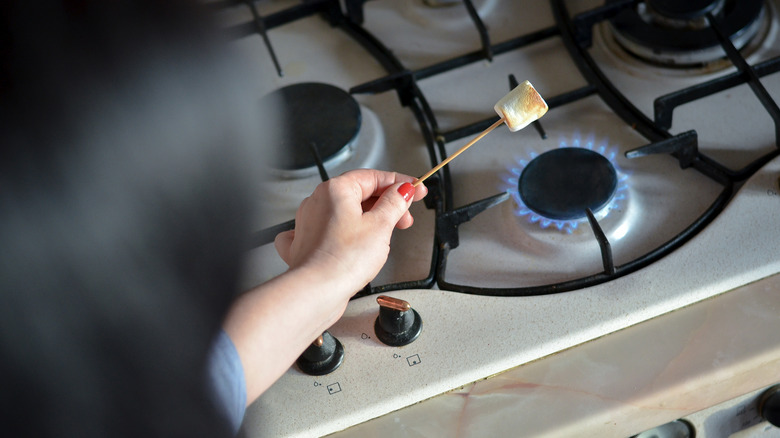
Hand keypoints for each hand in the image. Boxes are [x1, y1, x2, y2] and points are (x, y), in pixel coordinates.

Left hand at [274, 169, 427, 297]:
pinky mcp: (308, 243)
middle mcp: (318, 201)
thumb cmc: (342, 260)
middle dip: (387, 204)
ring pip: (347, 213)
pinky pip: (331, 230)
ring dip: (370, 220)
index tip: (415, 189)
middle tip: (405, 217)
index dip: (399, 183)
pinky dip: (347, 233)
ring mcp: (310, 222)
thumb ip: (394, 204)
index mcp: (336, 189)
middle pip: (360, 194)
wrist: (316, 291)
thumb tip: (402, 191)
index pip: (373, 177)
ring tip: (387, 235)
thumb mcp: (380, 226)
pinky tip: (355, 241)